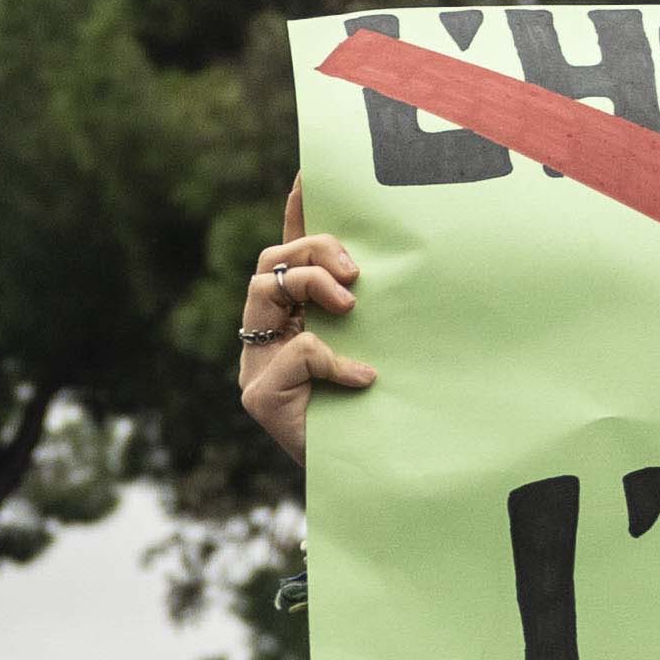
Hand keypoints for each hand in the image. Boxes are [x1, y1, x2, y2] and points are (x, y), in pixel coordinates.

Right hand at [236, 187, 371, 467]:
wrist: (370, 487)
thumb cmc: (381, 421)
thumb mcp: (382, 353)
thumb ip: (376, 317)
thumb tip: (401, 267)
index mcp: (297, 321)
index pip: (290, 256)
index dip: (296, 213)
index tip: (310, 172)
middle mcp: (269, 338)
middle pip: (271, 263)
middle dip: (312, 253)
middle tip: (354, 278)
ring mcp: (258, 367)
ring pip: (265, 290)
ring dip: (311, 286)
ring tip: (351, 308)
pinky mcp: (260, 398)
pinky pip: (295, 350)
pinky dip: (334, 359)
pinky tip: (365, 379)